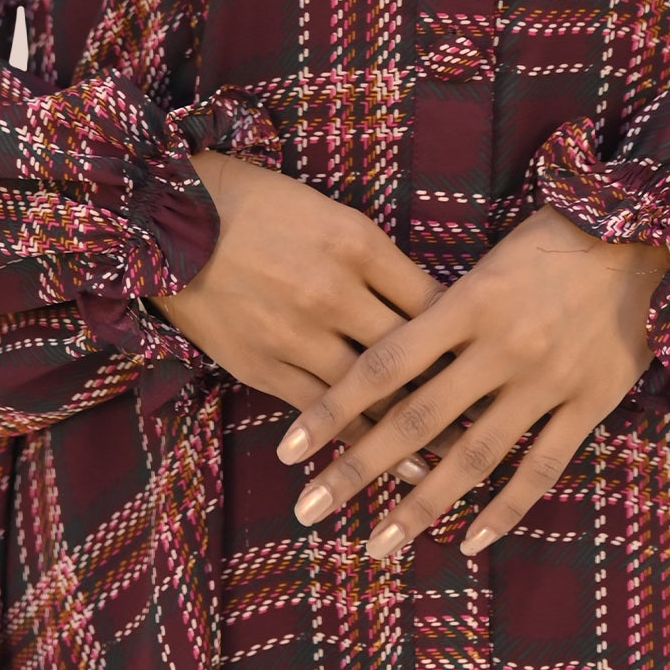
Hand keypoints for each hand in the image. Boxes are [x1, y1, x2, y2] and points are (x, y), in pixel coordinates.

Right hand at [147, 151, 475, 482]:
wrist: (170, 218)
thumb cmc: (259, 205)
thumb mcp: (330, 213)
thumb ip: (376, 259)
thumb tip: (429, 304)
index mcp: (359, 244)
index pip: (434, 300)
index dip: (470, 338)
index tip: (498, 365)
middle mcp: (335, 293)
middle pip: (414, 354)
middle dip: (459, 392)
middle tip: (499, 425)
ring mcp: (299, 334)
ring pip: (373, 395)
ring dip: (417, 431)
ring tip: (458, 463)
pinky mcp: (264, 366)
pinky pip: (323, 414)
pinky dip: (357, 440)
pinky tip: (386, 464)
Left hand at [273, 202, 669, 557]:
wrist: (644, 232)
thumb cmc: (554, 237)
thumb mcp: (487, 260)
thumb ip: (441, 311)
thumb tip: (386, 361)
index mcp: (467, 301)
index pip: (383, 364)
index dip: (333, 407)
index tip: (289, 447)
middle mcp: (500, 346)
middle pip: (415, 419)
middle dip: (357, 469)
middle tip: (309, 511)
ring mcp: (545, 379)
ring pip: (472, 455)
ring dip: (421, 503)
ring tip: (378, 544)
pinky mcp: (588, 402)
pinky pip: (540, 467)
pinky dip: (504, 509)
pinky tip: (469, 540)